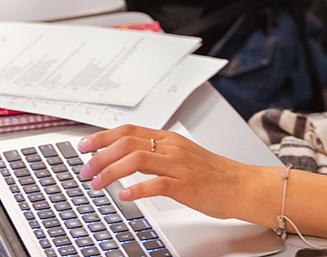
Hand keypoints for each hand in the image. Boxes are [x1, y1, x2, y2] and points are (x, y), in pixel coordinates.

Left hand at [78, 125, 271, 222]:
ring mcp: (178, 165)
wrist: (241, 185)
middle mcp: (171, 147)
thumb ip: (157, 153)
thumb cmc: (213, 174)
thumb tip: (127, 158)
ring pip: (136, 159)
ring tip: (97, 184)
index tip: (84, 146)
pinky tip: (124, 195)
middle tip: (85, 169)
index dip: (102, 137)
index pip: (128, 130)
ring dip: (111, 171)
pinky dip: (136, 189)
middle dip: (100, 156)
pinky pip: (156, 184)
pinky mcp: (186, 185)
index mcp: (169, 138)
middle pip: (127, 142)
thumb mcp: (181, 156)